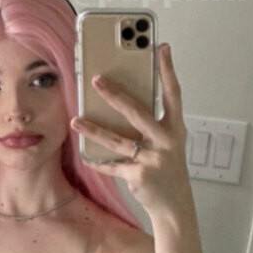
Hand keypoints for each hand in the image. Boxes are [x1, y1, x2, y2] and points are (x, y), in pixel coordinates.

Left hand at [71, 42, 192, 218]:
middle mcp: (167, 141)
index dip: (168, 70)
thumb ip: (151, 123)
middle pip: (138, 113)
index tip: (161, 47)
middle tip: (96, 79)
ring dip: (95, 130)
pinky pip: (113, 165)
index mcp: (176, 128)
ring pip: (118, 140)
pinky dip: (98, 161)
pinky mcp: (139, 176)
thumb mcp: (166, 142)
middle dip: (116, 95)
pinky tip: (84, 155)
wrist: (175, 205)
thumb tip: (120, 102)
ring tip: (76, 120)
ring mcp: (153, 159)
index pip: (173, 93)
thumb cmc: (167, 167)